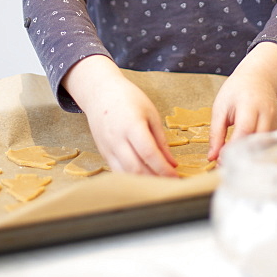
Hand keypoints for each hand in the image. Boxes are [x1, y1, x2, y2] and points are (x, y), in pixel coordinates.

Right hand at [62, 55, 178, 176]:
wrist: (100, 93)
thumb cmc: (128, 98)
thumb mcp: (150, 113)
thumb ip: (161, 139)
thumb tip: (172, 164)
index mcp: (132, 125)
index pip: (149, 153)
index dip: (163, 169)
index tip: (176, 176)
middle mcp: (117, 139)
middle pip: (136, 168)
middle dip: (155, 179)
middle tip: (169, 184)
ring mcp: (107, 147)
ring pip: (125, 174)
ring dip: (143, 182)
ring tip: (158, 183)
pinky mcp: (103, 153)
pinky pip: (117, 171)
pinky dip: (131, 178)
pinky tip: (143, 178)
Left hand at [208, 42, 276, 159]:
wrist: (258, 78)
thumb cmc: (237, 90)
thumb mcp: (220, 108)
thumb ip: (216, 133)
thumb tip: (212, 156)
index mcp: (250, 105)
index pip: (244, 131)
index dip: (232, 149)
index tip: (219, 161)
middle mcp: (266, 114)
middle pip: (256, 142)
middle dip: (241, 157)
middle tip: (224, 167)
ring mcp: (274, 122)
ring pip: (263, 146)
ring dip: (249, 157)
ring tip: (233, 164)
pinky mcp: (276, 128)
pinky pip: (267, 145)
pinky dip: (256, 152)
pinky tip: (245, 157)